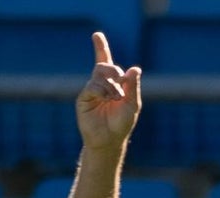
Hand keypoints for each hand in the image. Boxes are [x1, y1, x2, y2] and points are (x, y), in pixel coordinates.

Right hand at [75, 31, 141, 150]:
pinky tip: (106, 99)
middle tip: (120, 84)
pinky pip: (92, 86)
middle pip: (105, 66)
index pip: (106, 62)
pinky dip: (102, 90)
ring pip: (99, 75)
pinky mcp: (84, 98)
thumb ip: (133, 86)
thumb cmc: (122, 123)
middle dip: (114, 71)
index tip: (96, 35)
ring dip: (111, 85)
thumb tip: (135, 68)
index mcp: (113, 83)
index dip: (101, 48)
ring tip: (115, 98)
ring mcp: (91, 90)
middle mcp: (101, 84)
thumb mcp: (132, 104)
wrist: (109, 140)